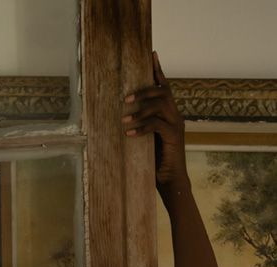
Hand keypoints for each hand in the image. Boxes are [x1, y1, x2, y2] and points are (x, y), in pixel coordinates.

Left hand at [121, 50, 188, 190]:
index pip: (164, 87)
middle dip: (145, 90)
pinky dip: (142, 127)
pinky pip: (157, 125)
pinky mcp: (174, 137)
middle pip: (163, 92)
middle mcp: (175, 116)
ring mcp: (176, 125)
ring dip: (141, 110)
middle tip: (126, 99)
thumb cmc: (156, 162)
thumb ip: (142, 126)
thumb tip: (122, 116)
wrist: (171, 181)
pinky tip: (130, 134)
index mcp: (169, 114)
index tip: (151, 54)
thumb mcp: (147, 140)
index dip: (158, 70)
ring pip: (160, 106)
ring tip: (125, 118)